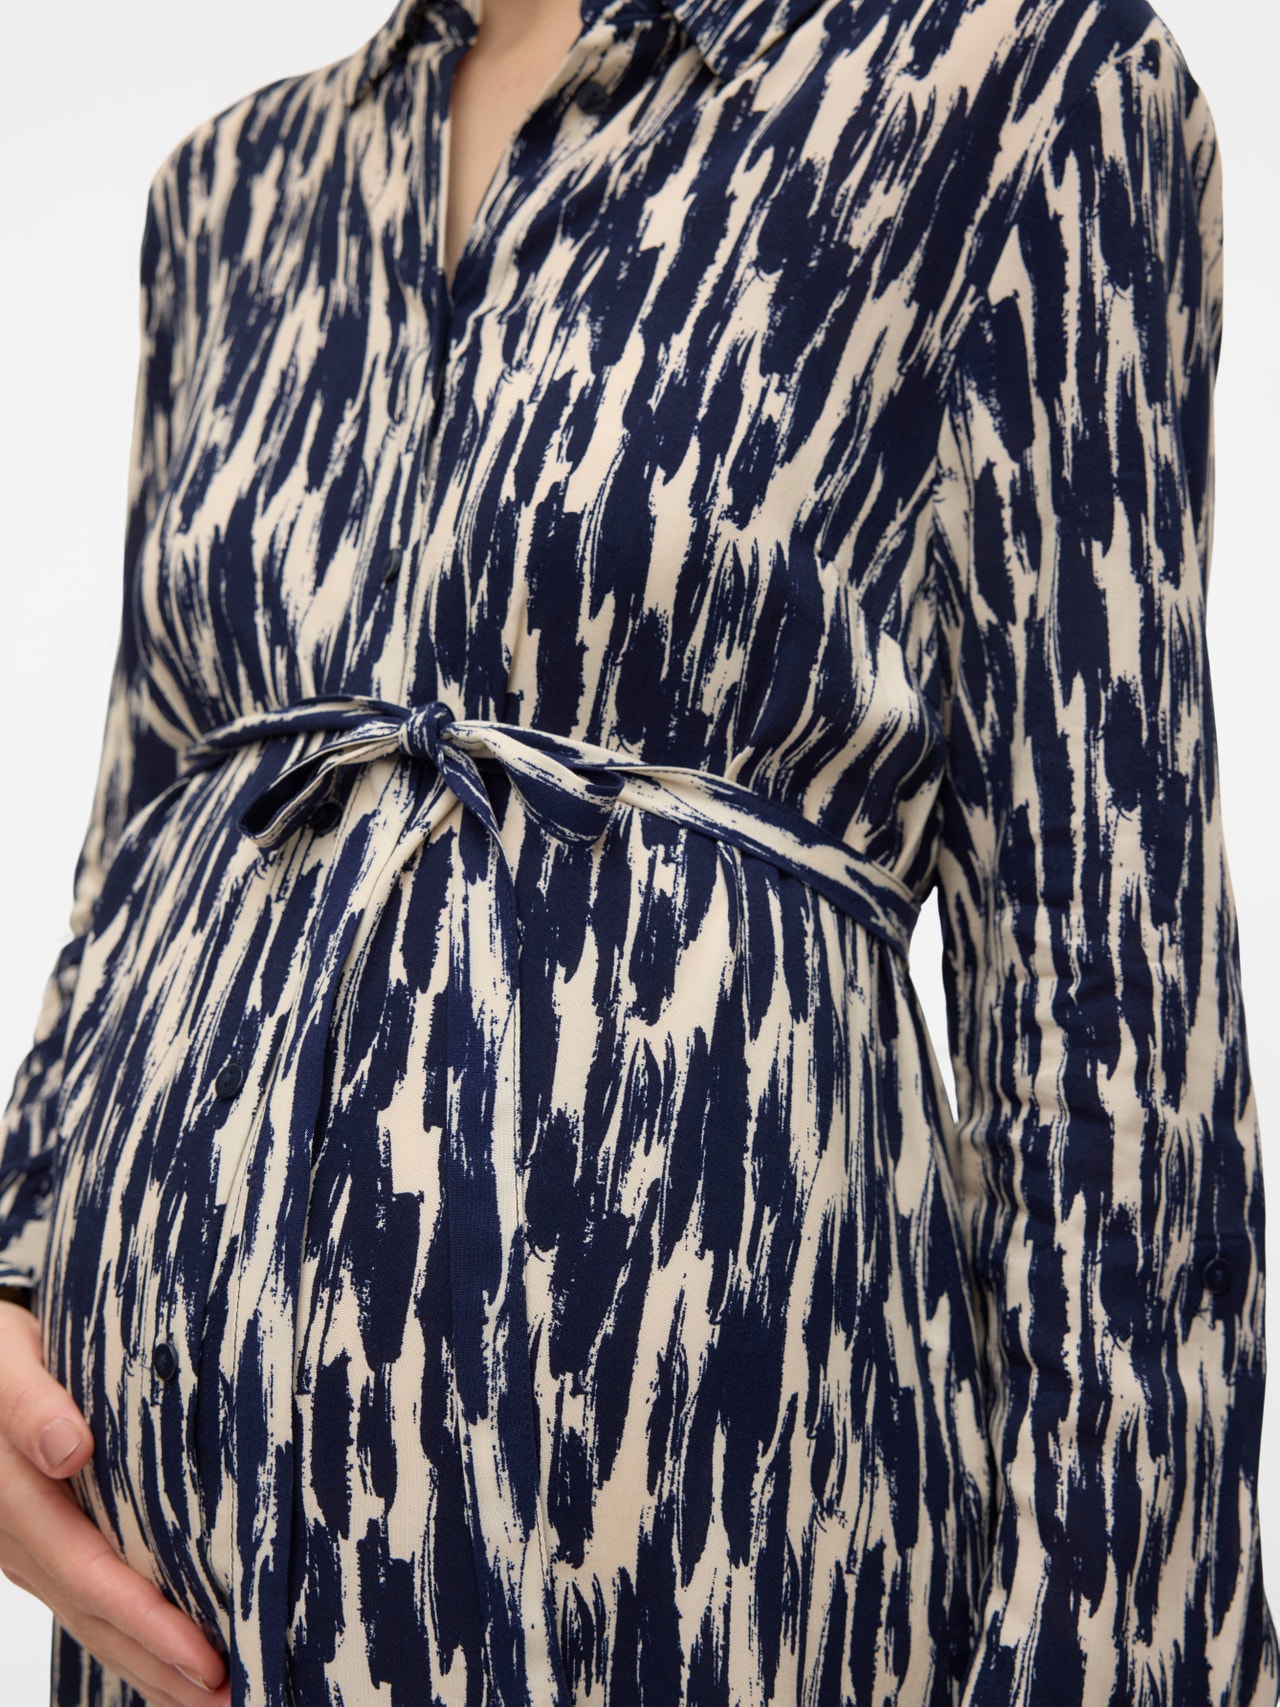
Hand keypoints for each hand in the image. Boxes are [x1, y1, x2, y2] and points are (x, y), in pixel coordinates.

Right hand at [0, 1301, 231, 1705]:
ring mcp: (26, 1551)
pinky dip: (128, 1638)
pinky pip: (85, 1603)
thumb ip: (32, 1404)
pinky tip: (169, 1662)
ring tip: (217, 1698)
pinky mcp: (41, 1546)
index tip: (205, 1657)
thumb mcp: (6, 1360)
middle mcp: (18, 1540)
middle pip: (96, 1617)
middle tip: (235, 1700)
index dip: (148, 1622)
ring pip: (91, 1622)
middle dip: (162, 1666)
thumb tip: (70, 1448)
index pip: (91, 1573)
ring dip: (150, 1666)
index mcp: (15, 1497)